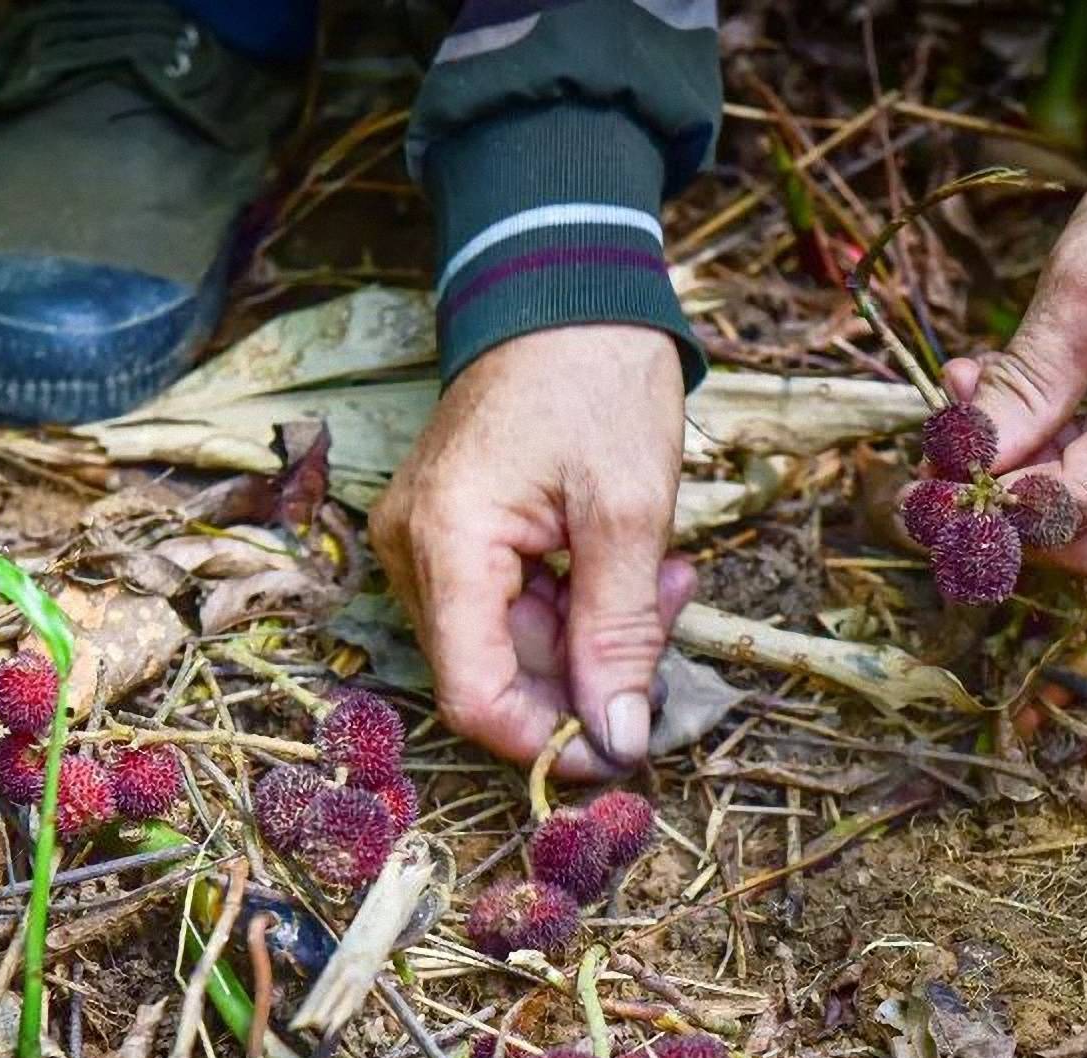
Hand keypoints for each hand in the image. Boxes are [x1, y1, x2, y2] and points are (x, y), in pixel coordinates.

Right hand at [369, 325, 695, 778]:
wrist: (564, 286)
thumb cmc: (596, 377)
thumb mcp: (629, 511)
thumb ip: (620, 632)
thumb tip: (617, 739)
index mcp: (447, 542)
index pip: (473, 695)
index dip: (547, 738)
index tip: (625, 743)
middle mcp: (413, 551)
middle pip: (494, 673)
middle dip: (591, 669)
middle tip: (672, 612)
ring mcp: (425, 542)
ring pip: (509, 645)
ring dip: (595, 632)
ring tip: (666, 577)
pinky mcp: (450, 535)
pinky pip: (508, 605)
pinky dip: (575, 601)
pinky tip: (631, 562)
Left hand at [943, 121, 1086, 574]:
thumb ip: (1029, 379)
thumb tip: (965, 464)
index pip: (1082, 501)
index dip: (990, 508)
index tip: (915, 489)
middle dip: (1002, 515)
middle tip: (929, 458)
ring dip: (1022, 481)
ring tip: (965, 398)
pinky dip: (1053, 458)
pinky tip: (1008, 401)